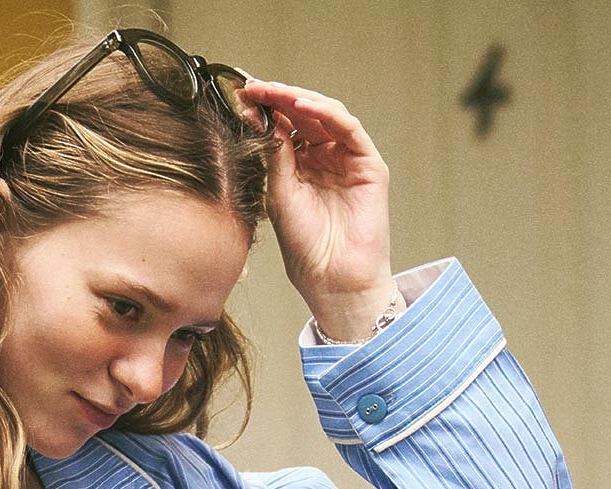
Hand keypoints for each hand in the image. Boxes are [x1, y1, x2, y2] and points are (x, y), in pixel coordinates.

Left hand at [236, 78, 393, 327]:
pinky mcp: (368, 164)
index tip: (242, 96)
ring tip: (274, 93)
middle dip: (278, 99)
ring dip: (299, 100)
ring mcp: (347, 160)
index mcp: (300, 169)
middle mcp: (324, 160)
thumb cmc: (306, 248)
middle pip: (303, 117)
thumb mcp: (279, 196)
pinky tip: (304, 106)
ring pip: (325, 116)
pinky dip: (327, 113)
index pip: (283, 129)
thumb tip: (262, 118)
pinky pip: (349, 129)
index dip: (264, 111)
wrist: (333, 279)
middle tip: (254, 87)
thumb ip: (274, 156)